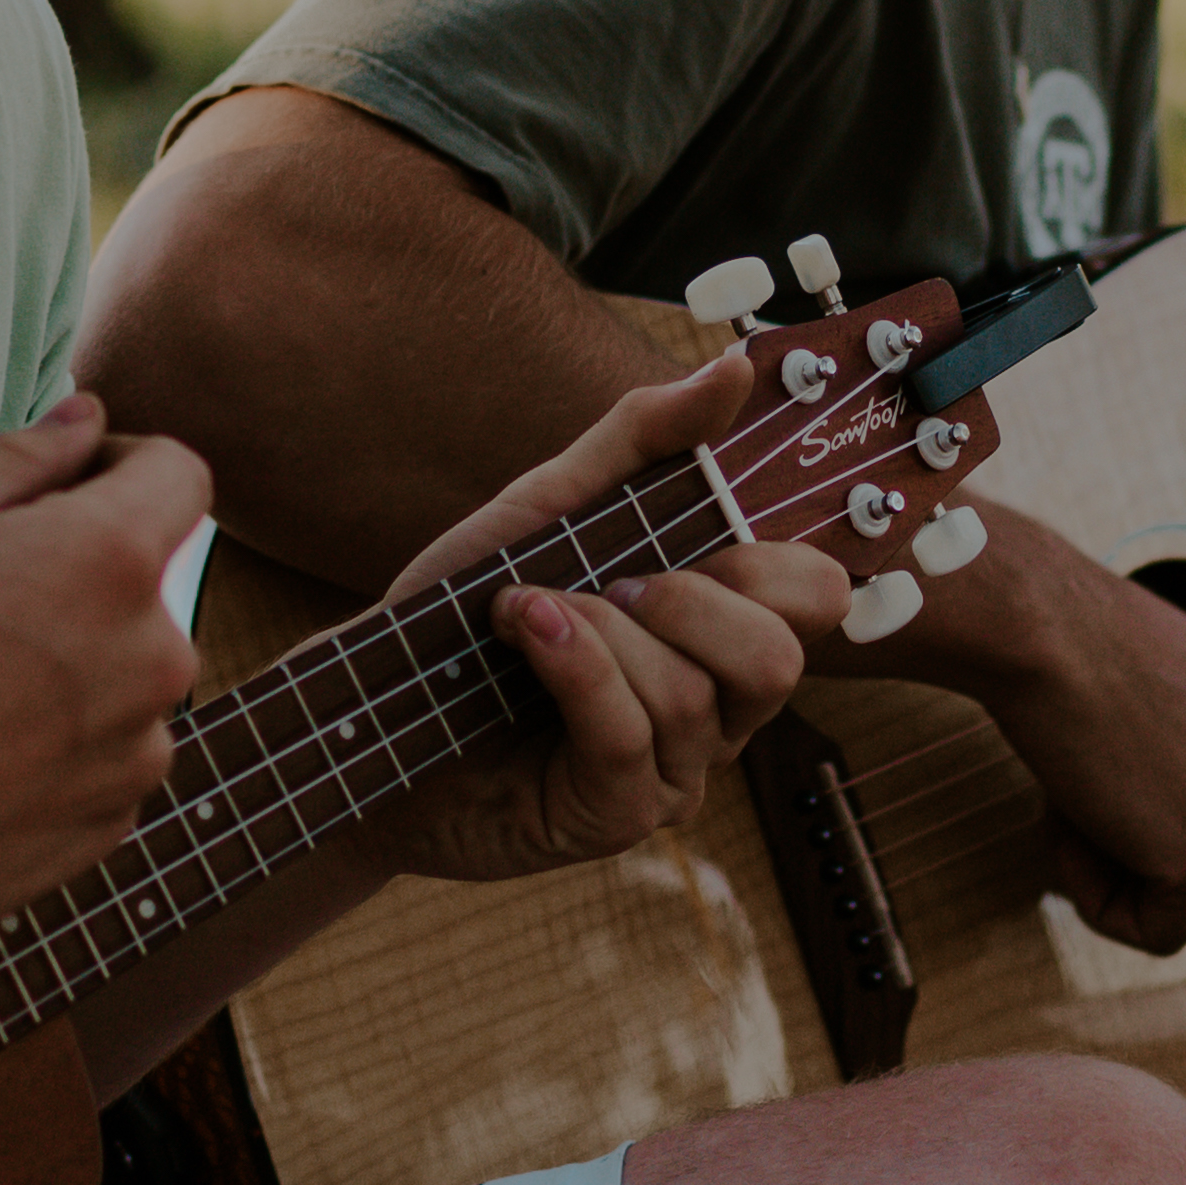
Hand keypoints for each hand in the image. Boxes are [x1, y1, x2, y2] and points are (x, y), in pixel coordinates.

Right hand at [0, 393, 207, 952]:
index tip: (58, 486)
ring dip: (69, 664)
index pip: (178, 475)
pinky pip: (100, 757)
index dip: (121, 462)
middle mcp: (154, 659)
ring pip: (123, 674)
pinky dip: (53, 746)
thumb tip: (87, 422)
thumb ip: (19, 455)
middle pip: (144, 583)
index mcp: (112, 562)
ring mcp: (136, 754)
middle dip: (78, 574)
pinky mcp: (107, 827)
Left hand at [361, 350, 839, 885]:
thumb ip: (644, 439)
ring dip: (601, 631)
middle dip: (694, 597)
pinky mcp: (616, 817)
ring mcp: (671, 773)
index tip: (699, 526)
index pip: (818, 598)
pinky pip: (630, 734)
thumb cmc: (464, 618)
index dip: (777, 557)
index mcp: (718, 634)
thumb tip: (736, 367)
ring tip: (527, 609)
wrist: (367, 710)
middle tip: (615, 579)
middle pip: (782, 654)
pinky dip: (575, 665)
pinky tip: (524, 631)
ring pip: (697, 694)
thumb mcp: (552, 507)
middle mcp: (714, 712)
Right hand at [955, 515, 1185, 956]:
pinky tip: (1066, 831)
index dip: (1174, 804)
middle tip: (1099, 807)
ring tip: (1075, 813)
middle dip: (1176, 854)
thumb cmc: (1082, 643)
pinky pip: (1158, 931)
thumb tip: (1167, 842)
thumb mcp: (1168, 693)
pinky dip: (1100, 902)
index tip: (1113, 766)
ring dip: (1132, 876)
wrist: (1050, 630)